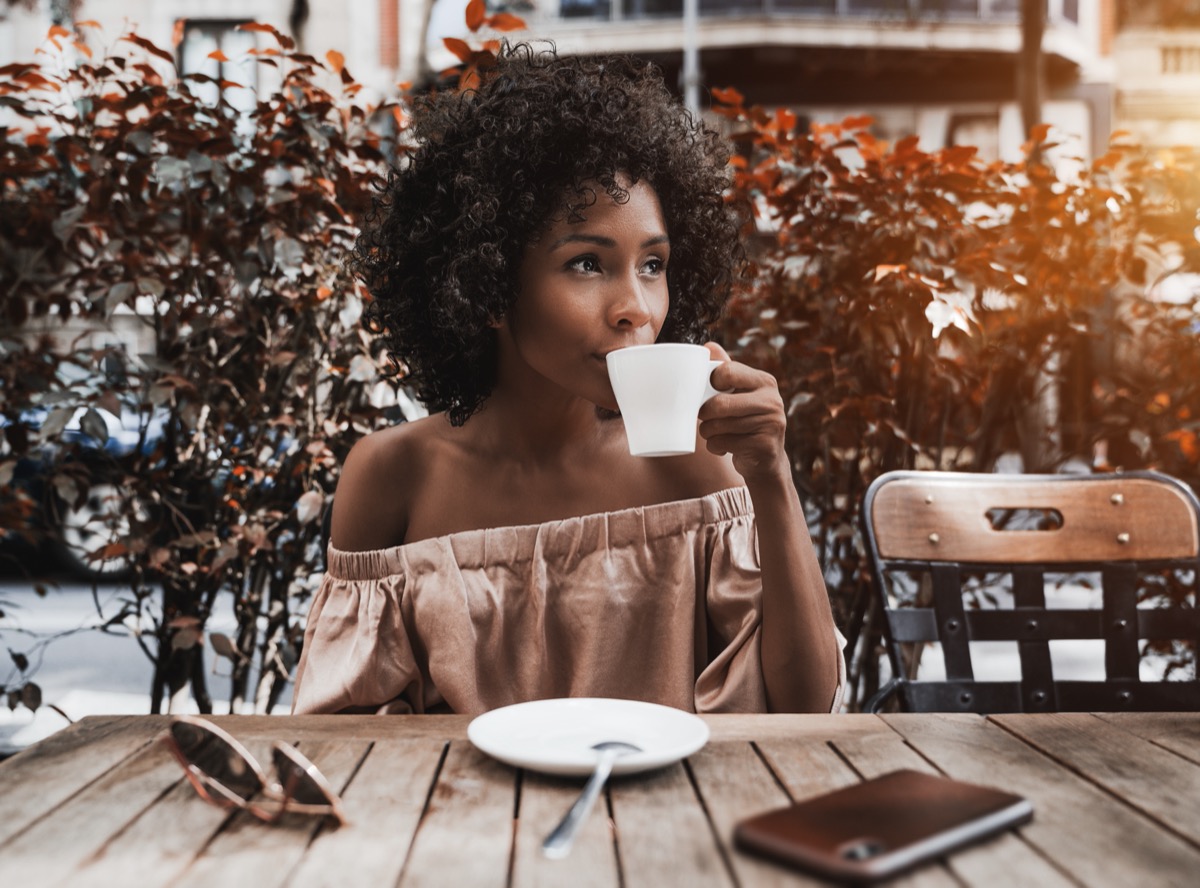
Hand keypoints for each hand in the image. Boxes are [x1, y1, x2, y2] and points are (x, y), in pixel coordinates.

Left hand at [698, 342, 789, 482]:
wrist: (765, 460)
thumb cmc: (744, 421)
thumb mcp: (739, 394)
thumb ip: (726, 370)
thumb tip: (708, 346)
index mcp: (764, 381)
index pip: (727, 371)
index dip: (709, 382)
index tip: (709, 392)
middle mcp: (772, 400)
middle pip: (719, 403)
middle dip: (704, 414)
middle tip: (704, 417)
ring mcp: (771, 424)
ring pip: (718, 426)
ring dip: (707, 432)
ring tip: (714, 433)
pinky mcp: (764, 446)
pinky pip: (723, 443)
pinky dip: (716, 447)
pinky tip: (725, 447)